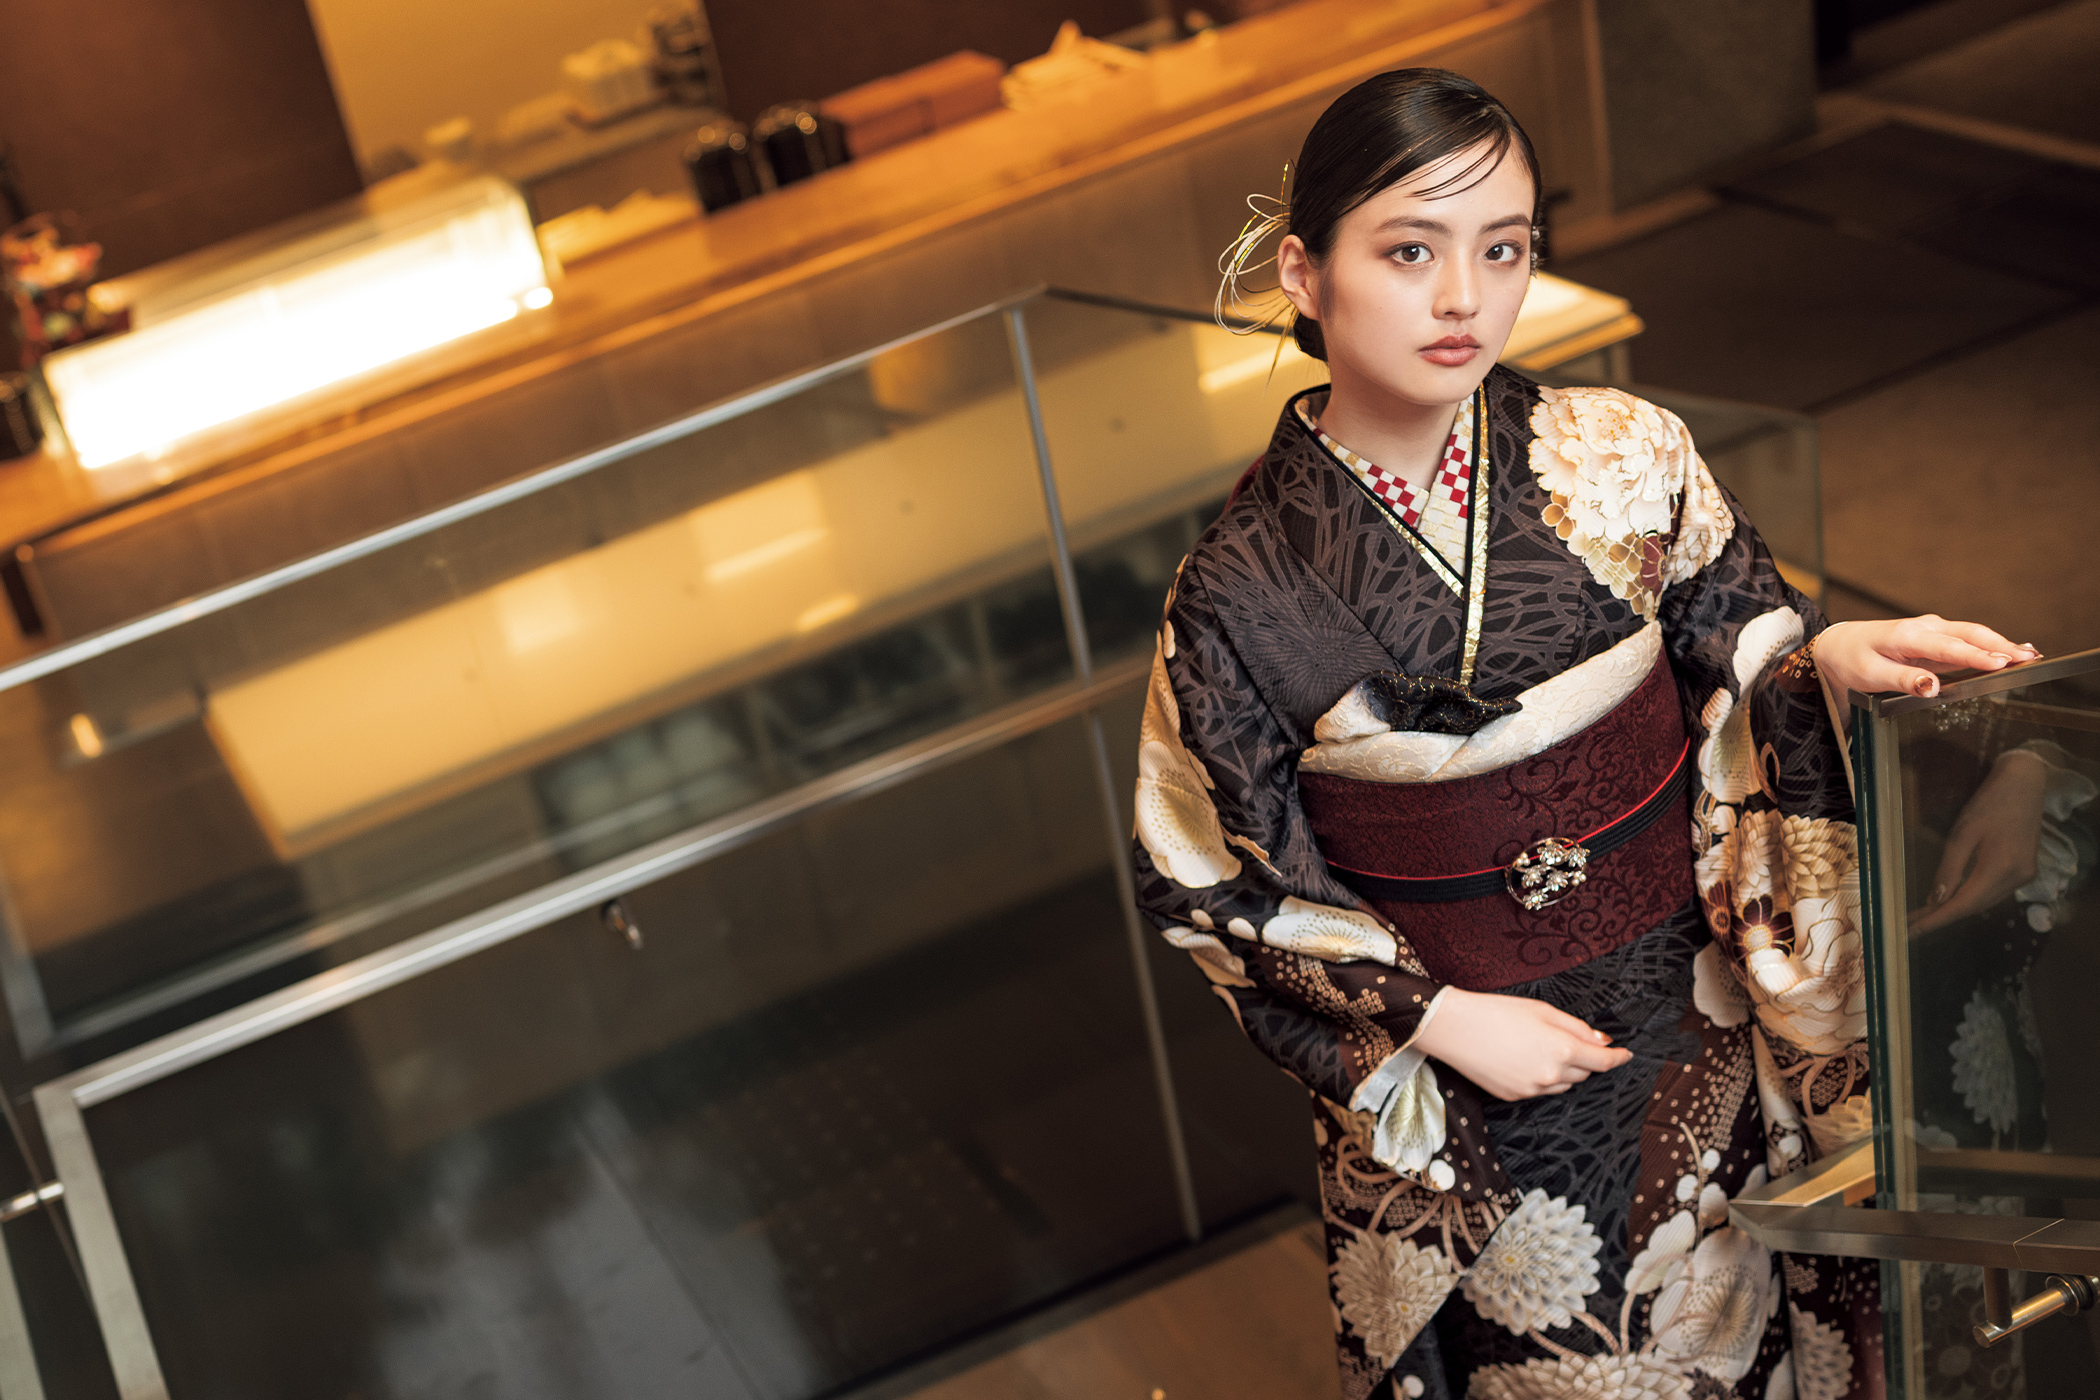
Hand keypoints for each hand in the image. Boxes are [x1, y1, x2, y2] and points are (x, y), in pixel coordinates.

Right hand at [1412, 987, 1630, 1100]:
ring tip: (1539, 1047)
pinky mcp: (1515, 1096)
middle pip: (1583, 1073)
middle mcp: (1551, 1075)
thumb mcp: (1543, 1010)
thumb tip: (1601, 1041)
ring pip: (1562, 1084)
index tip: (1626, 1054)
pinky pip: (1540, 1090)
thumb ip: (1576, 1027)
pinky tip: (1522, 1059)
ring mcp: (1533, 1089)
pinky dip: (1541, 1077)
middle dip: (1584, 1059)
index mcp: (1562, 1049)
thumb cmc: (1497, 1012)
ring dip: (1563, 1070)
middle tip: (1567, 1039)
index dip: (1618, 1057)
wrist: (1454, 1028)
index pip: (1603, 1061)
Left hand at [1813, 615, 2038, 701]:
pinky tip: (2011, 652)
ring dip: (2001, 643)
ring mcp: (1932, 631)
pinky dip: (1990, 645)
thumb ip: (1903, 680)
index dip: (1978, 655)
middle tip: (2030, 659)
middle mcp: (1925, 629)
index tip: (2003, 662)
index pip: (1950, 646)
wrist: (1839, 646)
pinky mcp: (1936, 639)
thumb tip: (1932, 687)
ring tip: (2030, 656)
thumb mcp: (1870, 674)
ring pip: (1972, 634)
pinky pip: (1966, 640)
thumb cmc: (1853, 660)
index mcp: (1908, 636)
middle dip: (2001, 645)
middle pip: (1969, 634)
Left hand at [1911, 750, 2049, 932]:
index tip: (1912, 931)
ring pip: (1985, 902)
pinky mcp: (2025, 871)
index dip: (1937, 920)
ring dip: (1956, 909)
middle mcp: (2017, 878)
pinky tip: (1952, 898)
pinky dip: (1971, 898)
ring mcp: (2024, 876)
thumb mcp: (1963, 833)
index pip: (1963, 905)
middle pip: (1974, 907)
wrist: (2025, 785)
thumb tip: (1936, 900)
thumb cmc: (1990, 803)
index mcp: (2001, 868)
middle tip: (1911, 923)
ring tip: (1925, 914)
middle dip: (1942, 917)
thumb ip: (1950, 868)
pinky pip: (1994, 892)